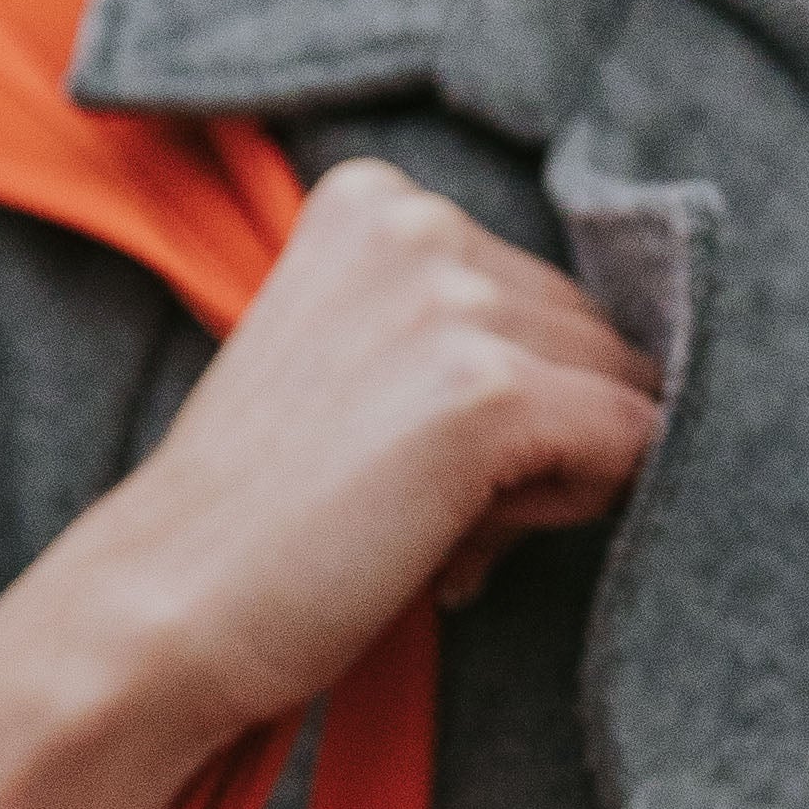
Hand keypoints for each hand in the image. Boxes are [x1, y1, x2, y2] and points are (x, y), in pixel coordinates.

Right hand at [0, 160, 662, 808]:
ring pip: (622, 393)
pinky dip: (570, 511)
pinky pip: (629, 449)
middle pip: (595, 334)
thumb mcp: (354, 368)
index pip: (541, 292)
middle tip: (404, 505)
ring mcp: (454, 301)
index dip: (500, 394)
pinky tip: (453, 544)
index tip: (388, 451)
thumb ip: (465, 332)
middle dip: (540, 433)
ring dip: (550, 480)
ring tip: (417, 521)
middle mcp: (419, 222)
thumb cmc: (262, 519)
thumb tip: (645, 383)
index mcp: (376, 199)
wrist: (163, 609)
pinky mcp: (489, 391)